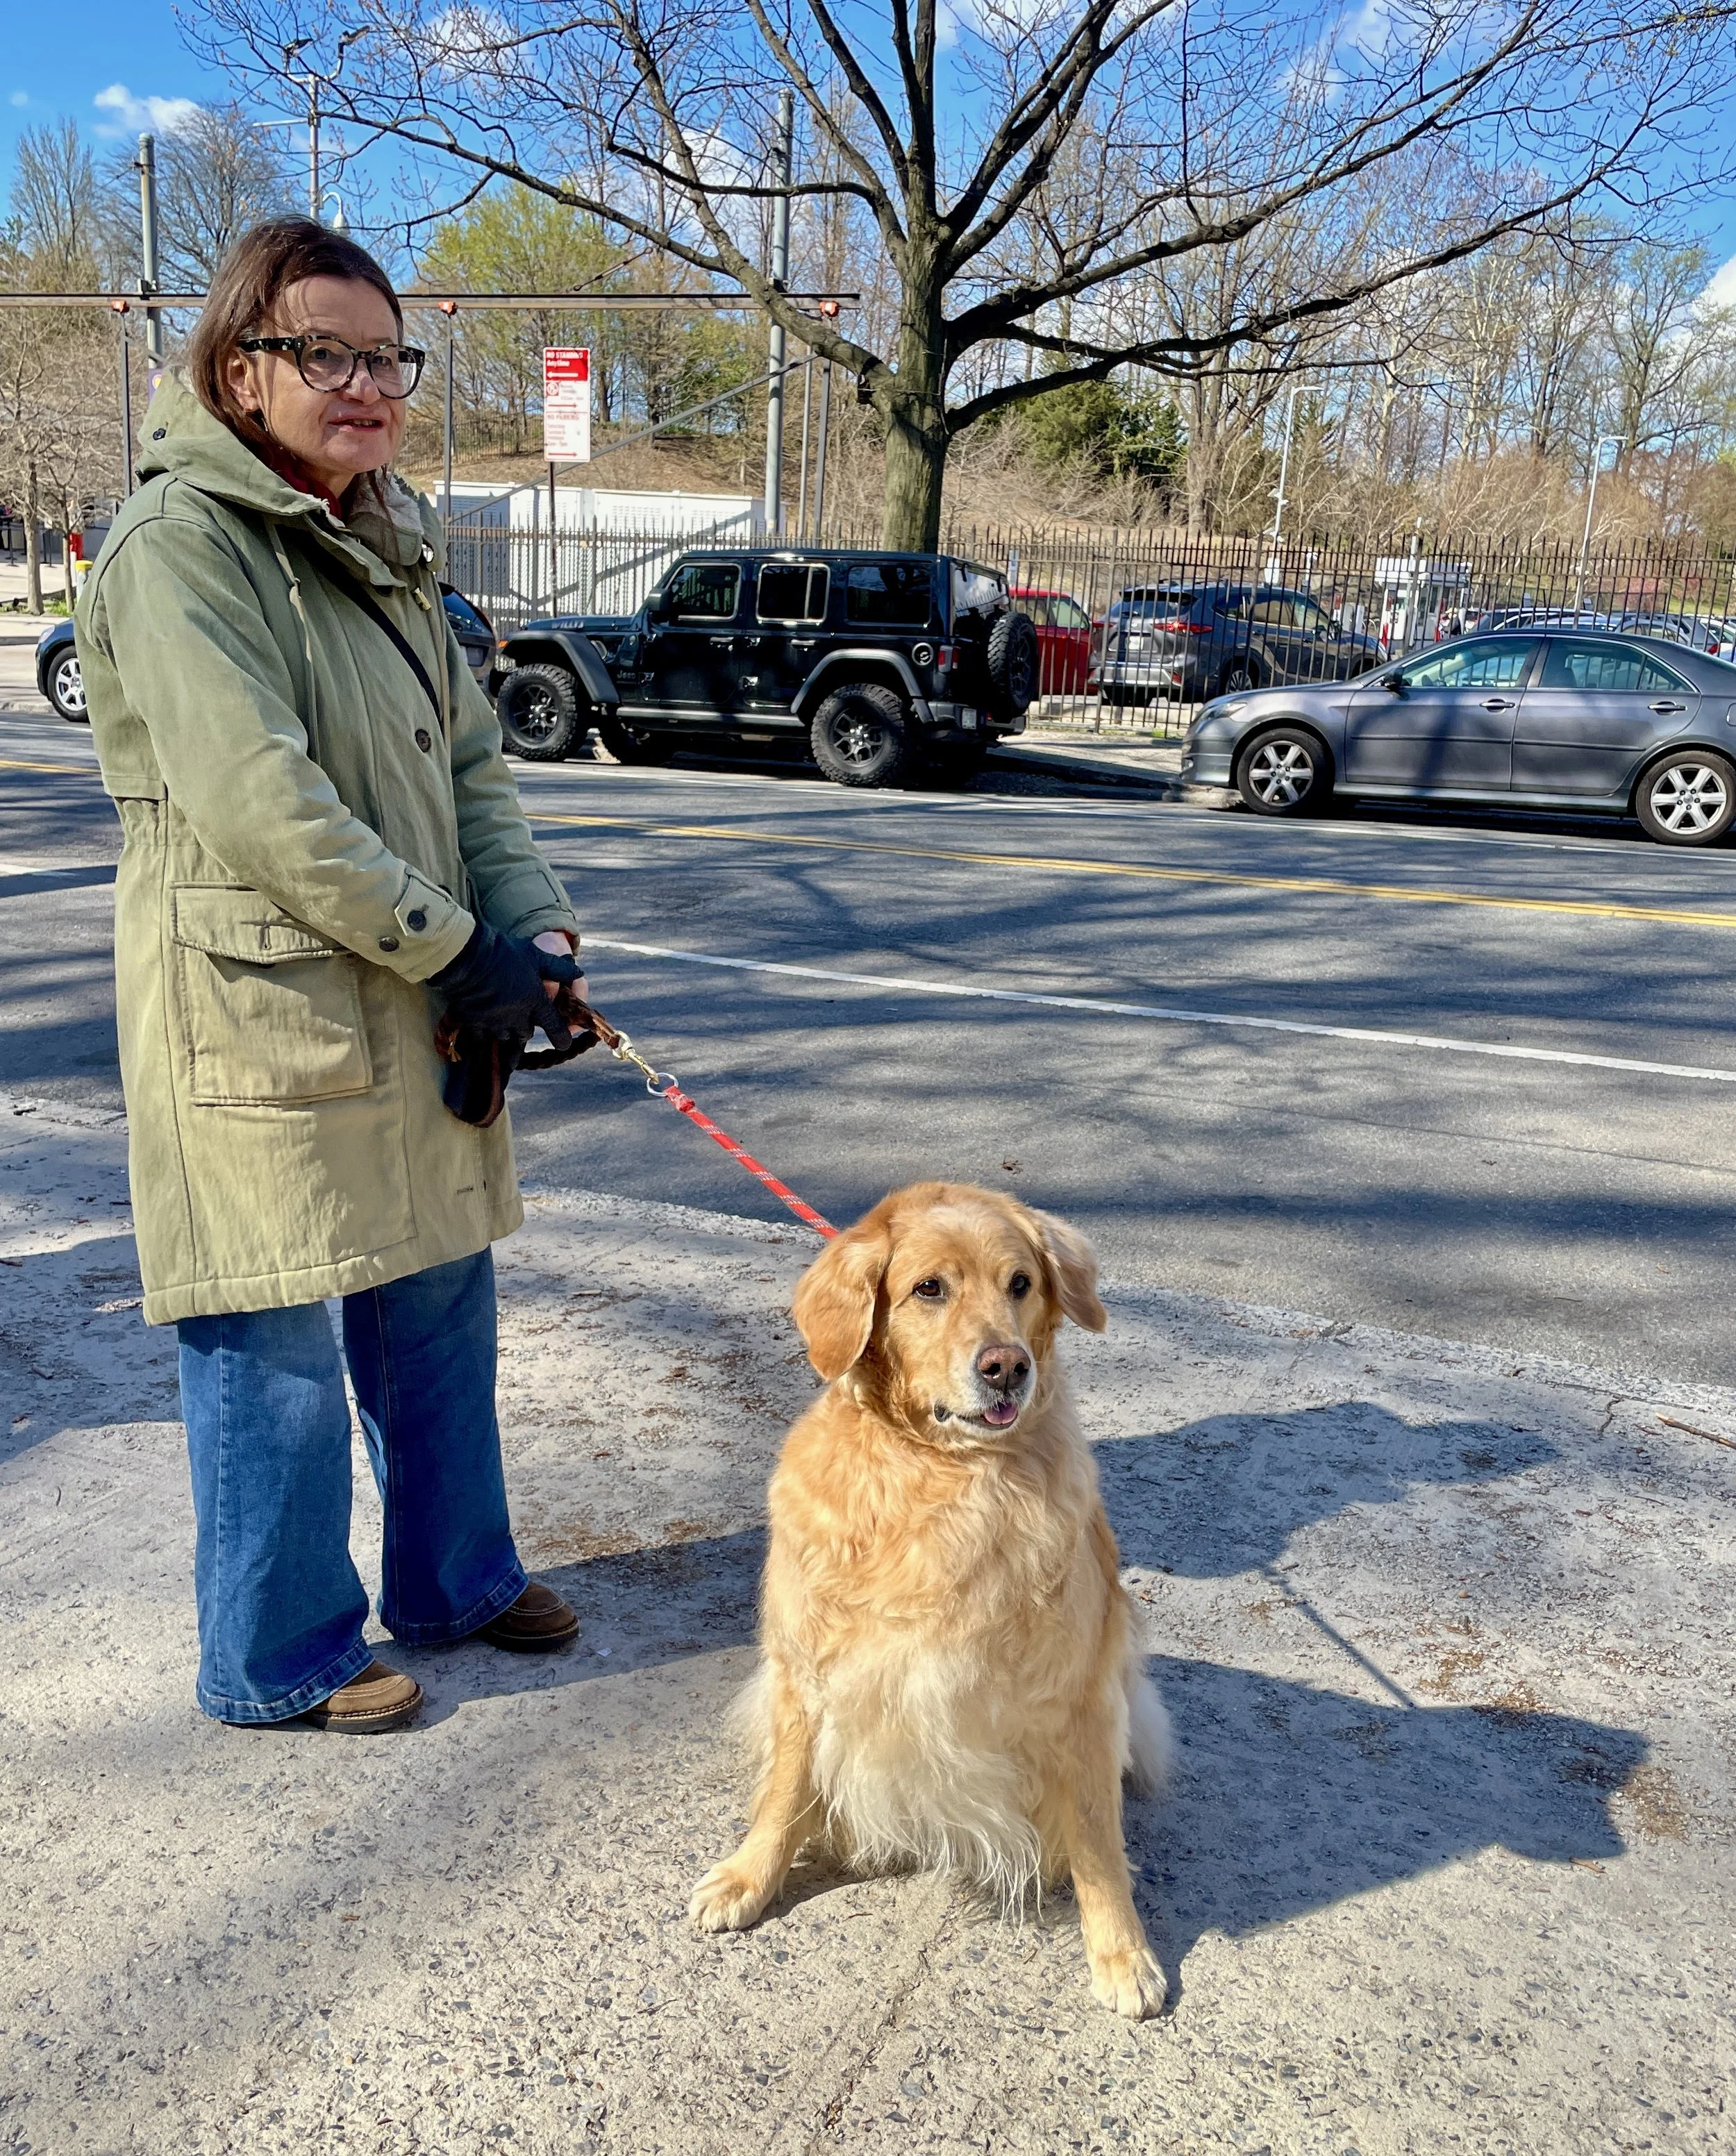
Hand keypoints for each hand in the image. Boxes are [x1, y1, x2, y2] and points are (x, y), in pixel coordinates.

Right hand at [429, 921, 579, 1047]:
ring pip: (505, 1037)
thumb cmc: (505, 952)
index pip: (554, 1027)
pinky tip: (482, 1028)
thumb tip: (579, 973)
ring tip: (502, 1023)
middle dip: (526, 1029)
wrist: (468, 955)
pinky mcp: (475, 1022)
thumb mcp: (536, 956)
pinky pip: (482, 1038)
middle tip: (523, 1021)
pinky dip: (484, 1034)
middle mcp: (517, 1017)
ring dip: (506, 1032)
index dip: (561, 1037)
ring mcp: (495, 1022)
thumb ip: (558, 968)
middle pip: (526, 1034)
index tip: (563, 1044)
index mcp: (535, 1002)